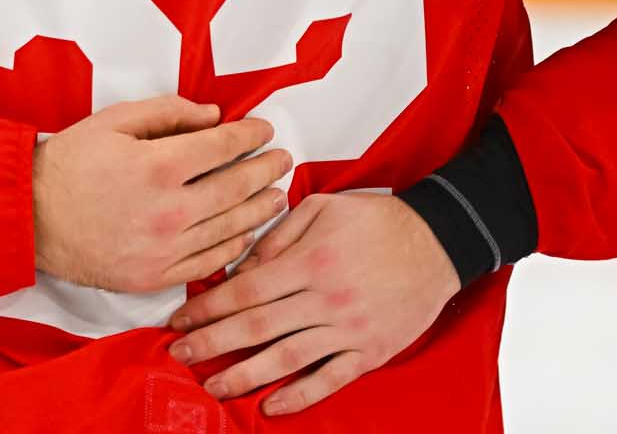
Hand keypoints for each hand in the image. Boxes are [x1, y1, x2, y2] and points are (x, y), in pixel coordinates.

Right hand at [31, 95, 290, 291]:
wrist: (32, 216)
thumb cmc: (69, 163)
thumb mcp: (113, 120)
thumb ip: (167, 113)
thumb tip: (212, 116)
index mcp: (159, 165)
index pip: (223, 147)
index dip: (250, 136)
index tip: (264, 130)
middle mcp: (171, 209)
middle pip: (237, 187)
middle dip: (266, 170)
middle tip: (283, 160)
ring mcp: (167, 247)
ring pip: (231, 227)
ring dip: (260, 209)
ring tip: (278, 196)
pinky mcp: (158, 275)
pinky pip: (211, 262)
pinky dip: (236, 247)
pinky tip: (247, 234)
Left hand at [166, 191, 459, 415]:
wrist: (437, 243)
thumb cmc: (376, 221)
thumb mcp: (320, 209)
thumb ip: (277, 236)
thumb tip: (243, 266)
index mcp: (307, 263)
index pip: (244, 291)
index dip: (207, 308)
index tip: (179, 319)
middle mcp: (324, 300)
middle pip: (256, 327)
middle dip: (212, 344)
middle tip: (180, 355)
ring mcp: (348, 330)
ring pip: (287, 359)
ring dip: (246, 375)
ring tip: (214, 387)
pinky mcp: (371, 352)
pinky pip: (331, 379)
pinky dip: (301, 396)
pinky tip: (272, 407)